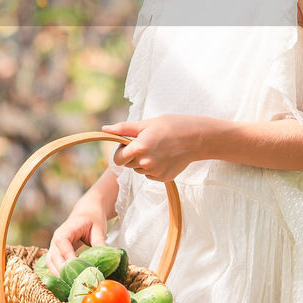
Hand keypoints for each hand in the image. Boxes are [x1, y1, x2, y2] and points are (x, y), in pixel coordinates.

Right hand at [45, 205, 106, 277]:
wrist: (87, 213)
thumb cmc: (93, 219)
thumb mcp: (99, 228)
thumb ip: (100, 243)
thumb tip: (106, 259)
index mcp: (66, 230)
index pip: (62, 244)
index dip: (68, 257)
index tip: (76, 269)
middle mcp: (56, 239)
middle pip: (53, 256)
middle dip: (62, 270)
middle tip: (75, 281)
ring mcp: (54, 246)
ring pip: (50, 262)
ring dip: (58, 274)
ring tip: (71, 283)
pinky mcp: (56, 252)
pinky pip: (52, 264)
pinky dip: (57, 273)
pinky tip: (68, 280)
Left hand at [103, 114, 225, 183]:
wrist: (197, 138)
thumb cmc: (171, 126)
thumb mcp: (146, 124)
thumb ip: (124, 129)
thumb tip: (104, 129)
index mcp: (139, 148)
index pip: (118, 159)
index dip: (121, 151)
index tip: (128, 143)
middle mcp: (146, 163)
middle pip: (128, 164)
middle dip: (132, 155)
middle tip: (146, 142)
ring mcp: (155, 172)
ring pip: (139, 169)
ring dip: (143, 161)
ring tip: (158, 148)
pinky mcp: (164, 178)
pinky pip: (151, 174)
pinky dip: (154, 167)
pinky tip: (165, 156)